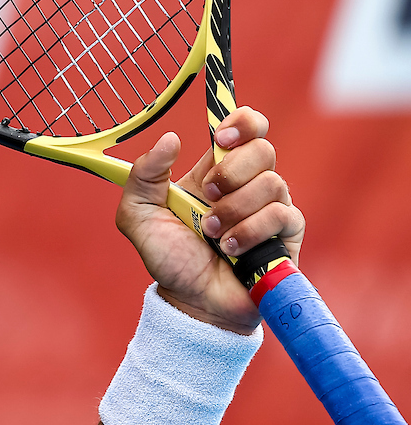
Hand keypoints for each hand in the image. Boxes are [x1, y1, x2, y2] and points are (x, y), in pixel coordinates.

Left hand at [114, 107, 304, 333]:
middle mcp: (247, 185)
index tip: (222, 137)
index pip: (246, 128)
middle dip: (231, 171)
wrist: (190, 302)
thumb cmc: (168, 258)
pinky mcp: (286, 237)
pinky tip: (230, 248)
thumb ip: (144, 175)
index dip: (242, 122)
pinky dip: (250, 230)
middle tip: (207, 195)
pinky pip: (282, 215)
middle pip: (263, 148)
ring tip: (212, 234)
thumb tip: (171, 138)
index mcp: (214, 171)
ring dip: (234, 209)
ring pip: (272, 182)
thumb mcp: (138, 214)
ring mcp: (269, 209)